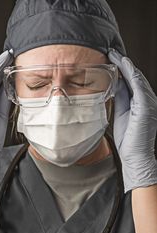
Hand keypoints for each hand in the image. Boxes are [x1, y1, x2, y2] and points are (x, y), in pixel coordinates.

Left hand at [108, 49, 156, 192]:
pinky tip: (124, 65)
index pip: (130, 81)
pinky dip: (132, 74)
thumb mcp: (120, 114)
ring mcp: (148, 102)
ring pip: (137, 78)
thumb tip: (111, 85)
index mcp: (139, 102)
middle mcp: (146, 99)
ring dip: (126, 65)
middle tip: (110, 51)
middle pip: (134, 76)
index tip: (108, 59)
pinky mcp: (147, 106)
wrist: (135, 156)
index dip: (120, 69)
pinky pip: (139, 86)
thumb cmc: (128, 139)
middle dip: (122, 63)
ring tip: (114, 54)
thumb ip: (118, 99)